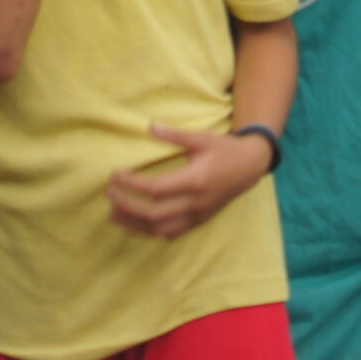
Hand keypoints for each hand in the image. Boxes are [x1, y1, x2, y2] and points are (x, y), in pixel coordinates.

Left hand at [107, 124, 273, 238]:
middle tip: (110, 194)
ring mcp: (198, 215)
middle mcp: (195, 203)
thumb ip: (174, 134)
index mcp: (194, 181)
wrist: (251, 167)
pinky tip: (137, 222)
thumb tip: (149, 127)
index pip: (155, 189)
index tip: (114, 176)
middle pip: (153, 214)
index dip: (131, 184)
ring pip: (160, 229)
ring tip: (114, 213)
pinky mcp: (199, 220)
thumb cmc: (225, 150)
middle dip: (127, 206)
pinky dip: (151, 230)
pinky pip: (171, 232)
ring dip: (134, 224)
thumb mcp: (201, 138)